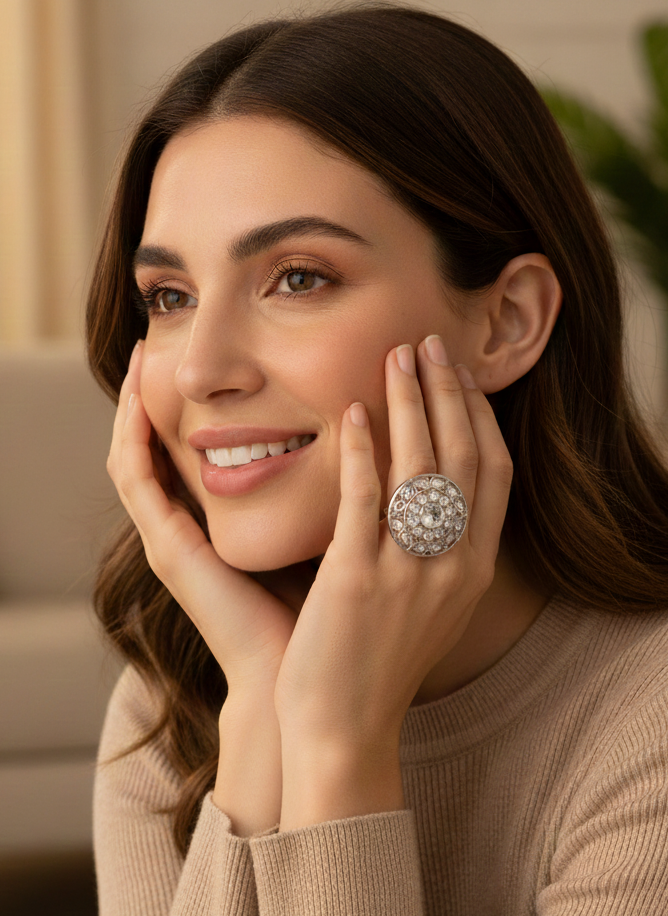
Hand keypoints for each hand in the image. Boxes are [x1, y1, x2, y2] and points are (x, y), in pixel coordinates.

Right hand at [106, 340, 297, 697]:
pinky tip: (135, 401)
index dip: (186, 408)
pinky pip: (136, 483)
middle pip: (156, 450)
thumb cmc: (321, 616)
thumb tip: (365, 444)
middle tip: (151, 340)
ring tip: (133, 353)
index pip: (192, 455)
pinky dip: (131, 438)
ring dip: (130, 406)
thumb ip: (329, 496)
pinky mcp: (167, 552)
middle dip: (151, 397)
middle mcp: (188, 531)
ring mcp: (171, 542)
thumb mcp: (322, 539)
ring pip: (134, 459)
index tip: (199, 362)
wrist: (302, 683)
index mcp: (220, 528)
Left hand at [273, 335, 512, 750]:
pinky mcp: (357, 580)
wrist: (345, 728)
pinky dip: (365, 449)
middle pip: (464, 456)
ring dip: (411, 403)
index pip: (494, 473)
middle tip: (430, 344)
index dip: (480, 416)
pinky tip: (357, 411)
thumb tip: (432, 485)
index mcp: (474, 568)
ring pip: (421, 466)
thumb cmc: (381, 660)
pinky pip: (364, 499)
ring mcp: (407, 573)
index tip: (460, 376)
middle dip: (449, 392)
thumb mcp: (432, 603)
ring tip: (398, 357)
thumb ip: (440, 546)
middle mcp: (452, 565)